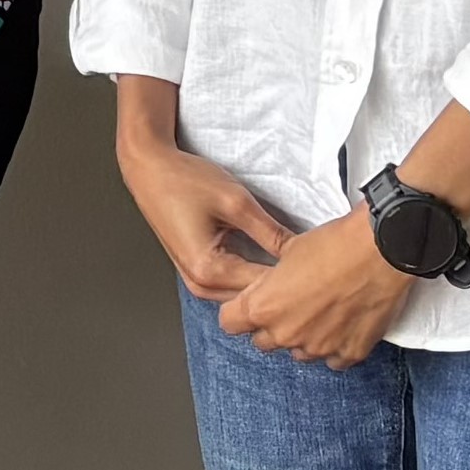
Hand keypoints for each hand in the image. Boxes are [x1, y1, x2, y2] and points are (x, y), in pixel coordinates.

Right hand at [111, 75, 291, 299]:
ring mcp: (197, 282)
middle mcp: (200, 284)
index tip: (320, 268)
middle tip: (313, 269)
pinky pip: (233, 286)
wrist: (149, 170)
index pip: (264, 288)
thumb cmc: (182, 181)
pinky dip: (253, 279)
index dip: (295, 279)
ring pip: (245, 297)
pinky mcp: (199, 274)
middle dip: (283, 288)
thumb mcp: (236, 202)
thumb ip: (271, 233)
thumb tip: (302, 253)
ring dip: (268, 287)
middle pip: (254, 300)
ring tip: (295, 268)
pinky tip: (272, 265)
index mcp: (208, 269)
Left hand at [216, 208, 417, 370]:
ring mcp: (318, 348)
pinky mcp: (349, 353)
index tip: (250, 303)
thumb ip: (269, 277)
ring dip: (305, 337)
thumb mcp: (288, 250)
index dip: (238, 311)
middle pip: (263, 341)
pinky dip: (336, 345)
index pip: (229, 323)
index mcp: (263, 307)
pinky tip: (345, 323)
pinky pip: (334, 359)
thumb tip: (265, 281)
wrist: (381, 249)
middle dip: (272, 325)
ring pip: (299, 352)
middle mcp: (286, 334)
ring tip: (323, 311)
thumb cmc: (333, 243)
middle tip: (292, 304)